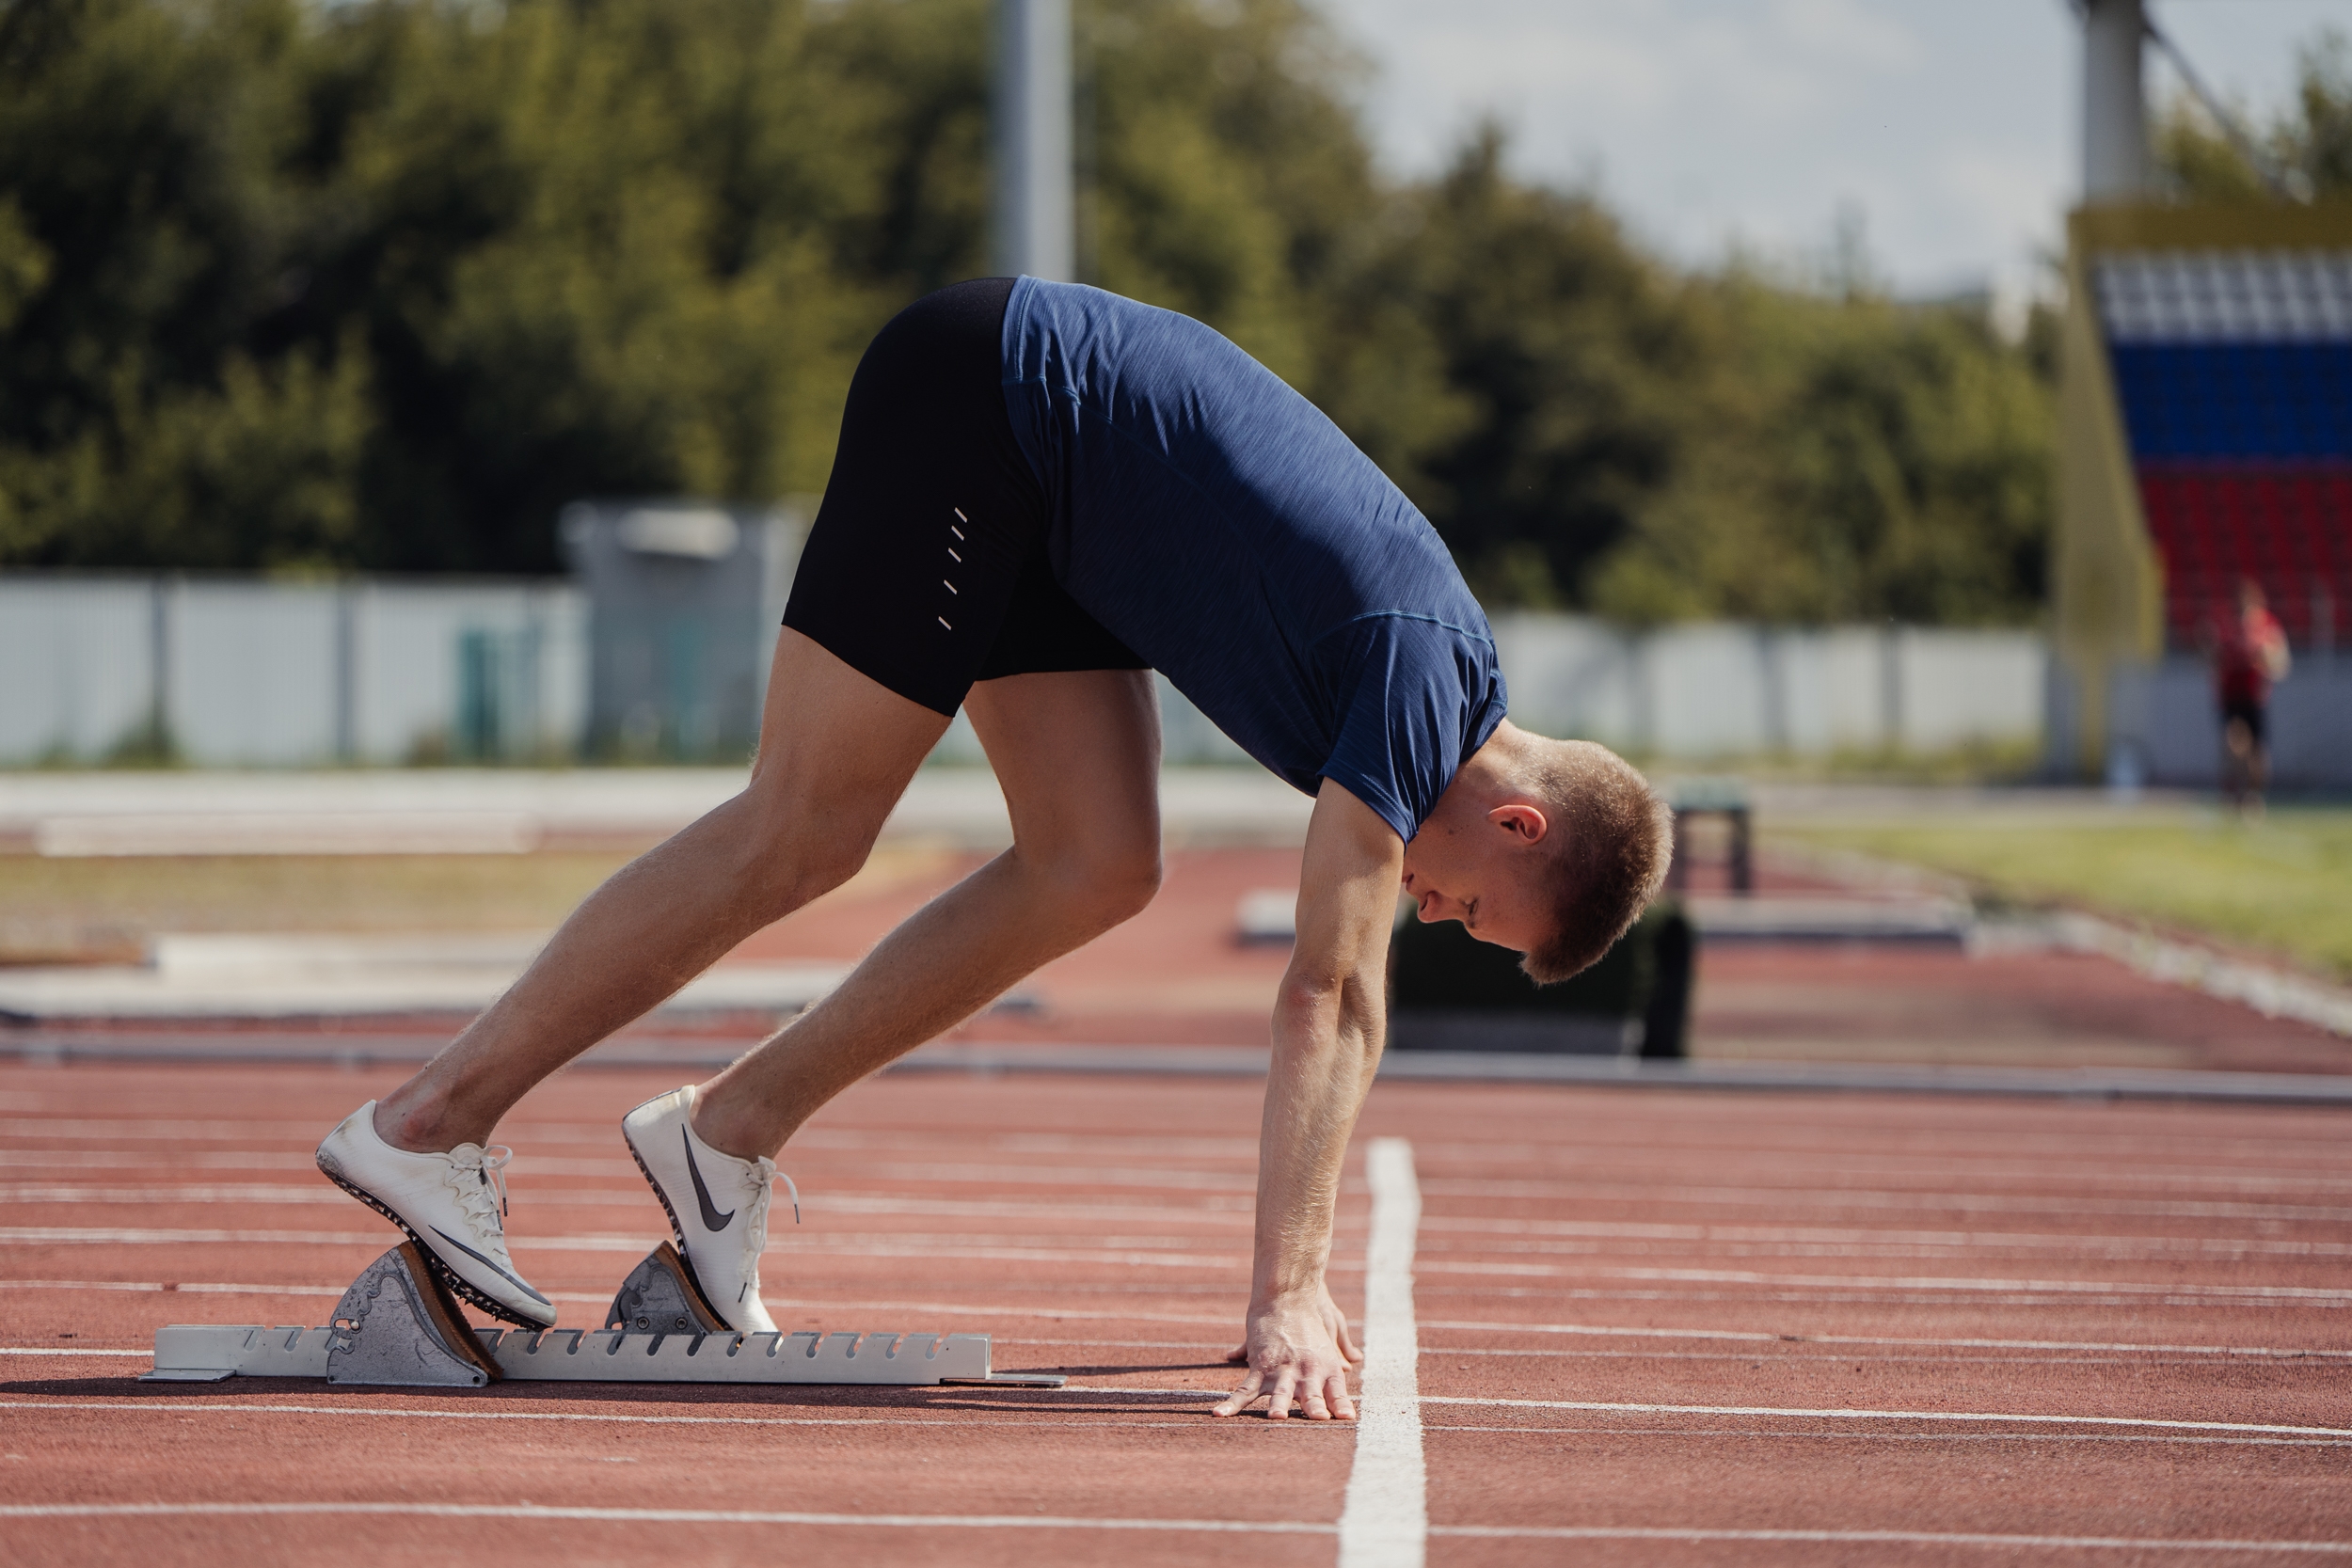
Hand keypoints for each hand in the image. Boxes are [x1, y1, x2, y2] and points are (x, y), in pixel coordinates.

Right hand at [1213, 1290, 1359, 1420]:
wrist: (1285, 1298)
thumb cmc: (1310, 1322)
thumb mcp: (1331, 1339)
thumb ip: (1341, 1356)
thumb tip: (1356, 1360)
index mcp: (1326, 1369)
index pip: (1336, 1391)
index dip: (1341, 1405)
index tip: (1347, 1418)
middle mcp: (1305, 1371)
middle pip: (1311, 1393)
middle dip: (1314, 1406)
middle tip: (1319, 1417)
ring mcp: (1281, 1369)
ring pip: (1280, 1393)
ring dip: (1279, 1405)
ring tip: (1277, 1417)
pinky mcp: (1259, 1365)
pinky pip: (1245, 1389)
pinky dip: (1232, 1403)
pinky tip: (1219, 1414)